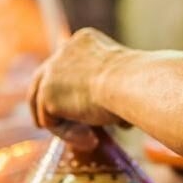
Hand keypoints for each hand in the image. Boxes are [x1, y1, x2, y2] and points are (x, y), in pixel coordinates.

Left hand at [29, 28, 128, 149]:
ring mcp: (51, 72)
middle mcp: (62, 52)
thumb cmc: (140, 83)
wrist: (131, 83)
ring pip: (44, 105)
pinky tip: (92, 140)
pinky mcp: (47, 94)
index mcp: (83, 41)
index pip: (66, 65)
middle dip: (44, 104)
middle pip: (41, 80)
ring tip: (90, 141)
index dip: (66, 89)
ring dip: (63, 126)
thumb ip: (112, 91)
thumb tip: (121, 121)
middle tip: (46, 124)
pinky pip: (51, 122)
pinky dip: (68, 135)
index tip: (77, 109)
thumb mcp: (126, 80)